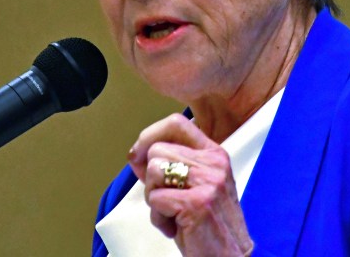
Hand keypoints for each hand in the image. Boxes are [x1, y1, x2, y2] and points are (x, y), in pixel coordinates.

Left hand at [127, 113, 253, 256]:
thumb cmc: (207, 224)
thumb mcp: (192, 186)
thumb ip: (168, 165)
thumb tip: (135, 153)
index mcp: (214, 153)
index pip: (177, 123)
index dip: (150, 135)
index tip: (139, 154)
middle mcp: (214, 163)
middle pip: (157, 150)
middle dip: (151, 179)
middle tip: (168, 201)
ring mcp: (208, 182)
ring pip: (153, 171)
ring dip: (154, 198)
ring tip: (173, 214)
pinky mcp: (198, 203)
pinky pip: (155, 199)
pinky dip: (158, 218)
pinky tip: (175, 227)